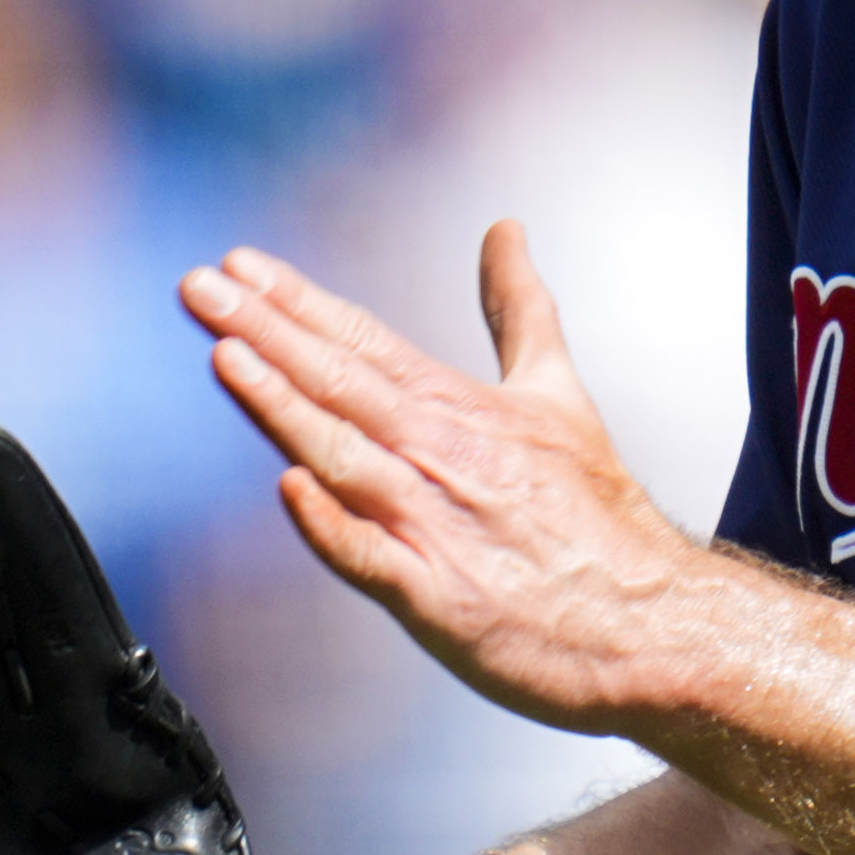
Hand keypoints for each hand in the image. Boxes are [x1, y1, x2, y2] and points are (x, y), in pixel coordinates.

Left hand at [181, 225, 703, 732]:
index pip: (366, 341)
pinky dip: (334, 525)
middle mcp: (444, 457)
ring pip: (346, 455)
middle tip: (201, 286)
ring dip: (284, 404)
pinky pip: (374, 559)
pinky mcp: (439, 597)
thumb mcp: (560, 393)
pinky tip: (290, 491)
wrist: (652, 622)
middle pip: (342, 382)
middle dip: (266, 329)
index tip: (239, 265)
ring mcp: (438, 526)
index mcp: (464, 410)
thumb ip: (519, 310)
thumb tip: (505, 233)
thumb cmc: (599, 518)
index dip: (297, 301)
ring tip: (227, 355)